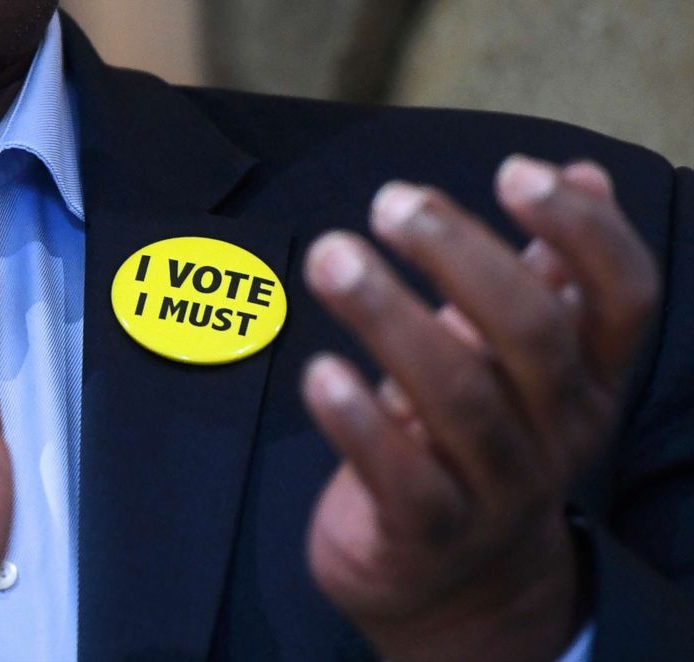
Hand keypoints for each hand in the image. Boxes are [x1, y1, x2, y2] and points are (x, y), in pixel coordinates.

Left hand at [301, 156, 658, 660]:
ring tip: (334, 259)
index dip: (582, 230)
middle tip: (392, 203)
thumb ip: (546, 277)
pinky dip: (359, 423)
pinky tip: (320, 373)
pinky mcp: (429, 534)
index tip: (516, 171)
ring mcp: (498, 490)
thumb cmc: (477, 445)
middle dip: (461, 258)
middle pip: (533, 335)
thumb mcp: (518, 366)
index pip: (623, 297)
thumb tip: (584, 173)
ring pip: (461, 398)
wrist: (456, 586)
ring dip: (391, 319)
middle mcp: (558, 433)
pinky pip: (402, 477)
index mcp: (589, 381)